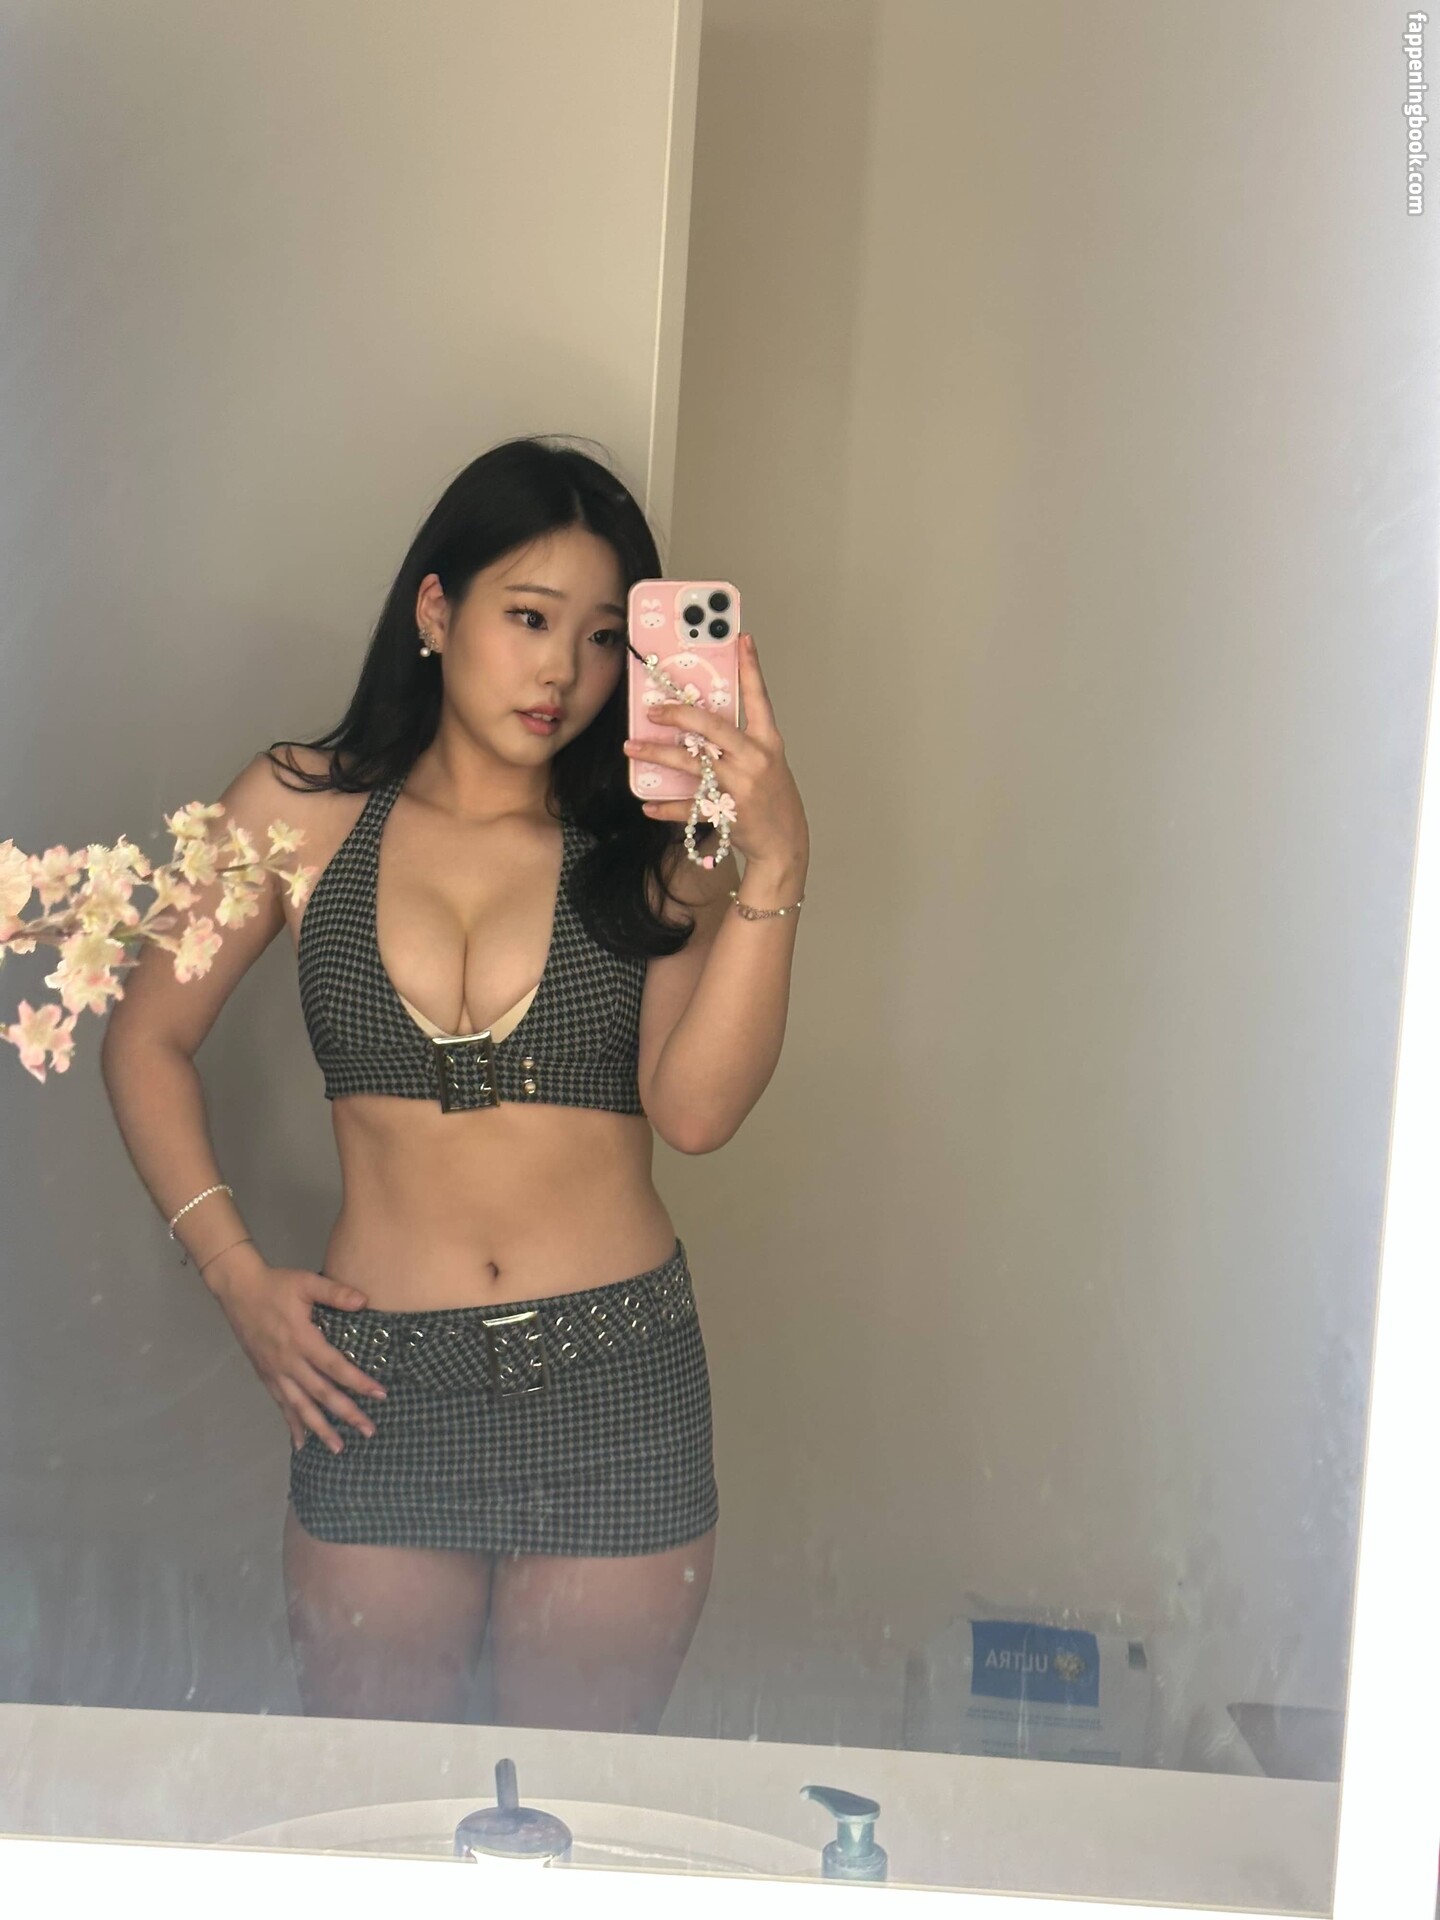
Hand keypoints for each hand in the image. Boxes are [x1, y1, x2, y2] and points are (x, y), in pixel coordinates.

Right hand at [210, 1259, 388, 1453]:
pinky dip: (292, 1424)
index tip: (380, 1395)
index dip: (357, 1382)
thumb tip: (364, 1300)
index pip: (334, 1366)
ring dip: (320, 1428)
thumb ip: (335, 1292)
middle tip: (369, 1431)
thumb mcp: (307, 1282)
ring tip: (338, 1448)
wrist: (238, 1290)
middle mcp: (288, 1362)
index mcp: (302, 1339)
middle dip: (346, 1414)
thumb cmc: (276, 1285)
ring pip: (300, 1406)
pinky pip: (281, 1404)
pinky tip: (301, 1442)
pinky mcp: (266, 1376)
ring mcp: (275, 1372)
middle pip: (321, 1394)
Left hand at [623, 630, 808, 866]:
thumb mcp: (766, 763)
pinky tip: (647, 804)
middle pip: (712, 726)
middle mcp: (754, 759)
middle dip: (679, 713)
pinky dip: (665, 806)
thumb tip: (699, 724)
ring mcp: (739, 785)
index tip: (740, 638)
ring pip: (691, 763)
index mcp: (767, 742)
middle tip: (652, 708)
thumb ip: (740, 741)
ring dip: (657, 754)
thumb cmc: (772, 800)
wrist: (784, 845)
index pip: (758, 697)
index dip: (750, 667)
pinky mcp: (726, 811)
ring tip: (632, 748)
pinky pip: (687, 806)